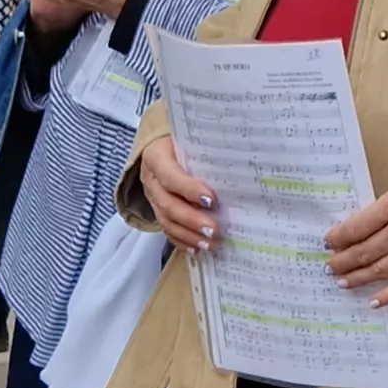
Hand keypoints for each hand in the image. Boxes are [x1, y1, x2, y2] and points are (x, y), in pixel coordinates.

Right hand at [142, 132, 218, 251]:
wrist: (158, 145)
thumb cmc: (180, 140)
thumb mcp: (188, 138)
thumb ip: (203, 151)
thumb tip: (236, 163)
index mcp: (156, 157)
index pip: (170, 177)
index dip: (189, 190)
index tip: (212, 199)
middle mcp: (151, 180)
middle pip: (168, 204)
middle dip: (192, 220)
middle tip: (214, 229)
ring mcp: (152, 197)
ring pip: (166, 221)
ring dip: (189, 235)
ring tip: (210, 244)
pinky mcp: (157, 210)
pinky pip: (167, 230)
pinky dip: (182, 241)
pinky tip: (198, 249)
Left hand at [325, 179, 387, 305]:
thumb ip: (384, 206)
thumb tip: (357, 228)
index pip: (359, 225)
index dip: (340, 236)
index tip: (328, 241)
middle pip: (366, 250)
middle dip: (344, 260)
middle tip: (329, 266)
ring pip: (382, 268)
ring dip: (359, 277)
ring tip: (342, 281)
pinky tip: (373, 300)